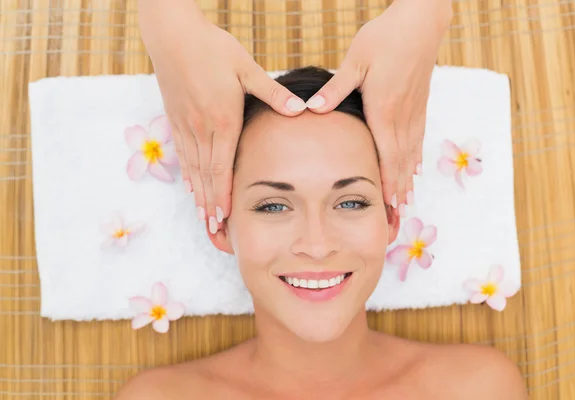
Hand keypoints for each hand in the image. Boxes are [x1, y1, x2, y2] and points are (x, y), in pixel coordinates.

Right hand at [138, 0, 305, 232]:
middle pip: (206, 175)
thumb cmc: (212, 48)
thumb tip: (302, 110)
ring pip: (192, 168)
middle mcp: (201, 128)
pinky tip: (189, 186)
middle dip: (210, 204)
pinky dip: (187, 174)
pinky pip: (182, 154)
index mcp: (222, 119)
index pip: (222, 167)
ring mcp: (186, 125)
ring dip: (198, 195)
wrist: (173, 34)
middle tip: (213, 229)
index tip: (224, 217)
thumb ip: (272, 93)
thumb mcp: (246, 67)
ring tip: (201, 217)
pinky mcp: (176, 118)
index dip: (223, 194)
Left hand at [305, 0, 452, 211]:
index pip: (386, 154)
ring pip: (412, 153)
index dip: (388, 182)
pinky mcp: (420, 105)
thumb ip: (336, 89)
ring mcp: (414, 111)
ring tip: (408, 202)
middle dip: (399, 190)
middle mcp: (402, 116)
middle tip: (398, 215)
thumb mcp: (356, 60)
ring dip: (409, 179)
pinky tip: (417, 169)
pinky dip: (416, 158)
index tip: (389, 205)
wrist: (420, 23)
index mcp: (384, 109)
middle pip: (401, 161)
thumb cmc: (385, 38)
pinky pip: (419, 139)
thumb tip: (312, 109)